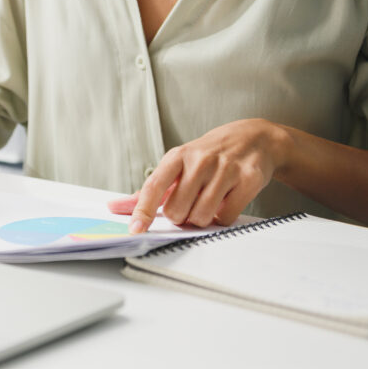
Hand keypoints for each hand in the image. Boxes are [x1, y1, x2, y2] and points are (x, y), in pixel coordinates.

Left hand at [108, 118, 291, 232]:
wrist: (253, 138)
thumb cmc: (208, 156)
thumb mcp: (176, 165)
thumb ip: (149, 190)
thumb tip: (114, 207)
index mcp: (177, 156)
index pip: (154, 187)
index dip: (143, 211)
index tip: (135, 230)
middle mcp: (200, 160)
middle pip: (178, 211)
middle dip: (181, 216)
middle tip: (190, 205)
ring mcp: (225, 168)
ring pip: (202, 217)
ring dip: (202, 219)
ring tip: (207, 203)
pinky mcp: (248, 179)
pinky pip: (226, 217)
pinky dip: (223, 217)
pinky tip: (225, 202)